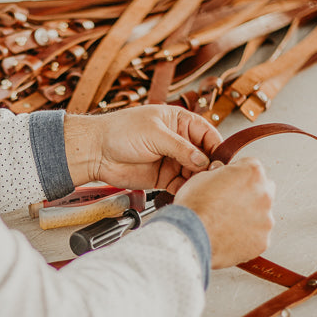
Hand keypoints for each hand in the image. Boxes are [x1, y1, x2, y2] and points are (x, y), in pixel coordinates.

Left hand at [64, 105, 222, 192]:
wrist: (96, 151)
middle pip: (204, 156)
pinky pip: (180, 185)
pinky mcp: (163, 177)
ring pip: (194, 173)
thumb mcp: (155, 134)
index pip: (207, 134)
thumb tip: (203, 160)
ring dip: (198, 181)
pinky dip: (185, 190)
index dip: (216, 147)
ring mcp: (171, 160)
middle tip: (211, 178)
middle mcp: (178, 142)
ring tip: (200, 187)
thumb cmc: (120, 131)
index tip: (221, 161)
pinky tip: (188, 194)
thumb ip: (181, 147)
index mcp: (179, 122)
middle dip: (209, 167)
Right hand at [176, 158, 274, 267]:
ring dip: (249, 216)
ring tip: (226, 224)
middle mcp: (264, 194)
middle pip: (263, 189)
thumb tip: (223, 178)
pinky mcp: (263, 240)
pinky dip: (247, 236)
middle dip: (250, 194)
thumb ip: (222, 174)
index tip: (229, 183)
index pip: (252, 167)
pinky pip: (257, 236)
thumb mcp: (203, 176)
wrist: (190, 236)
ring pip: (261, 215)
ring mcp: (266, 219)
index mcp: (252, 173)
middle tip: (230, 203)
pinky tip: (229, 237)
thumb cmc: (194, 207)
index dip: (237, 175)